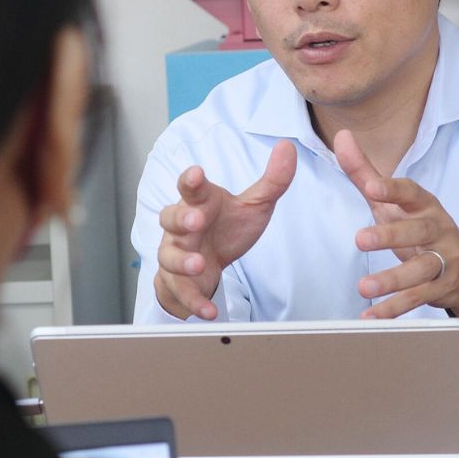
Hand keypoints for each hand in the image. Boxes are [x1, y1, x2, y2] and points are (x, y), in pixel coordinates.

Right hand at [153, 140, 296, 319]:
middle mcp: (182, 226)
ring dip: (182, 260)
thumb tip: (288, 147)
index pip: (191, 187)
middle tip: (196, 221)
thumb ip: (273, 180)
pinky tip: (208, 311)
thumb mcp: (254, 205)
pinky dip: (194, 301)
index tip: (195, 174)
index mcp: (200, 202)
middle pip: (171, 217)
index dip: (190, 180)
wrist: (210, 262)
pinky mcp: (179, 282)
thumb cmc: (227, 226)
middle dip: (182, 219)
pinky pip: (181, 291)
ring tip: (198, 264)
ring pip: (169, 255)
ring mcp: (177, 253)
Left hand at [333, 129, 458, 324]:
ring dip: (393, 279)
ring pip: (421, 270)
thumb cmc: (421, 228)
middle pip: (417, 232)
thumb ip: (366, 173)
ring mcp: (443, 261)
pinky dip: (394, 310)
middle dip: (390, 235)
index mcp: (424, 205)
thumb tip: (342, 137)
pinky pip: (418, 299)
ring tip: (364, 287)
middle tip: (360, 240)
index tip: (372, 186)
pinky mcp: (441, 289)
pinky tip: (371, 316)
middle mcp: (438, 230)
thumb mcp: (395, 203)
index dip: (393, 189)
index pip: (411, 192)